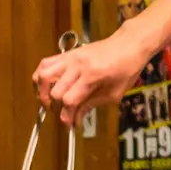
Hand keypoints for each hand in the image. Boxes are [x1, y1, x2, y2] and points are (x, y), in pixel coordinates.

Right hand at [34, 35, 148, 125]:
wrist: (130, 44)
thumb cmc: (127, 68)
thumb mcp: (114, 93)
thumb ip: (92, 105)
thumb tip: (76, 119)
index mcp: (92, 76)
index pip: (69, 100)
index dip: (67, 117)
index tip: (70, 125)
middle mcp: (77, 66)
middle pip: (55, 91)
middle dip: (56, 108)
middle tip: (64, 113)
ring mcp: (70, 57)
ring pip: (43, 75)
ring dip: (42, 92)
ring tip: (50, 101)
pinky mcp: (68, 53)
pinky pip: (45, 63)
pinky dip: (41, 76)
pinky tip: (47, 86)